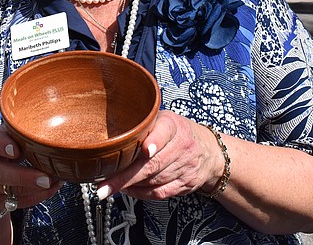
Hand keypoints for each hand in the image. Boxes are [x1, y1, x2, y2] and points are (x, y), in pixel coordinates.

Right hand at [0, 126, 61, 210]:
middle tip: (46, 178)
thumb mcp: (2, 135)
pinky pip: (21, 201)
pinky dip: (39, 195)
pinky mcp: (0, 201)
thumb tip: (49, 122)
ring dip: (36, 188)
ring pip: (12, 191)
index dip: (3, 146)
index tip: (16, 150)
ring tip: (55, 179)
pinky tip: (53, 186)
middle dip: (24, 177)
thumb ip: (18, 130)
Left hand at [97, 110, 221, 200]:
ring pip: (154, 181)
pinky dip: (140, 193)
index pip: (164, 132)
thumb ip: (143, 125)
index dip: (155, 142)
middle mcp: (182, 146)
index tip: (145, 150)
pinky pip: (160, 193)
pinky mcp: (186, 184)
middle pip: (153, 164)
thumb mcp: (163, 119)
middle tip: (103, 186)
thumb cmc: (178, 132)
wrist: (209, 151)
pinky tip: (127, 190)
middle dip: (125, 177)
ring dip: (129, 186)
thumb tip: (111, 136)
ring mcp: (186, 167)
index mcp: (174, 126)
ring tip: (109, 186)